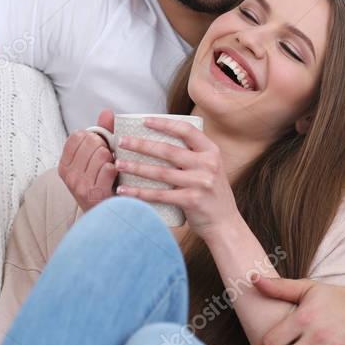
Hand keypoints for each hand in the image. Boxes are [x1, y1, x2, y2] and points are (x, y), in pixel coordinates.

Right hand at [59, 109, 116, 211]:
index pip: (78, 136)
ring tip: (113, 168)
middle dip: (105, 147)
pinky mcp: (94, 194)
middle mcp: (68, 175)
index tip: (101, 148)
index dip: (94, 138)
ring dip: (112, 158)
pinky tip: (117, 176)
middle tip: (110, 159)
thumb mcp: (98, 159)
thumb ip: (102, 134)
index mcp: (65, 164)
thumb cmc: (105, 184)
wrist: (108, 217)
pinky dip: (116, 169)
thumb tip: (106, 112)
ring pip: (101, 154)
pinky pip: (108, 169)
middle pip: (91, 142)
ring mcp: (80, 185)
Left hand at [112, 116, 239, 238]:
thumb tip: (163, 140)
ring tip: (118, 164)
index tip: (144, 121)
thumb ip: (194, 155)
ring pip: (160, 172)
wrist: (225, 223)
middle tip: (122, 141)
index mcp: (211, 152)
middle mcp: (208, 164)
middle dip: (141, 144)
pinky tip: (124, 190)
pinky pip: (159, 194)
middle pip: (168, 150)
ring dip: (136, 167)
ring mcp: (200, 182)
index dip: (164, 124)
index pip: (186, 130)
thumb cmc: (212, 193)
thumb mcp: (211, 168)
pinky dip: (139, 192)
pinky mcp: (191, 200)